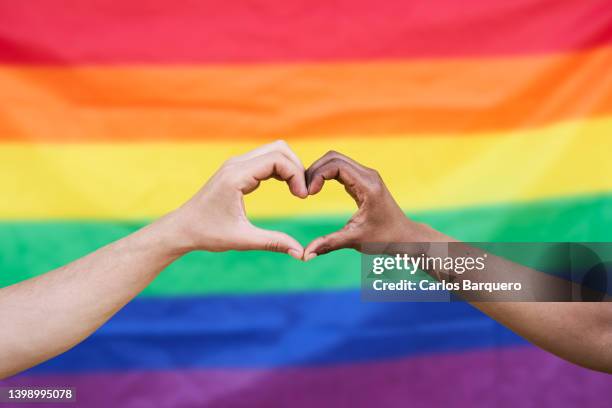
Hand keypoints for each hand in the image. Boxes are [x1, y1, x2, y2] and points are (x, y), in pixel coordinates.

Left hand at [165, 141, 306, 258]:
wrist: (183, 228)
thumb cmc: (208, 234)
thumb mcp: (243, 240)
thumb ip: (273, 243)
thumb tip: (301, 253)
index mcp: (236, 176)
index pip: (277, 159)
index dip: (296, 175)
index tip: (302, 197)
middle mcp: (236, 164)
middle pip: (279, 149)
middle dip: (297, 168)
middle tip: (303, 193)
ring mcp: (236, 164)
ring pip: (274, 151)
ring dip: (290, 167)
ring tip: (298, 191)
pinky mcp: (238, 169)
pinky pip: (266, 160)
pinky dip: (281, 170)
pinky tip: (287, 188)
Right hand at [303, 151, 436, 259]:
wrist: (404, 236)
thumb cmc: (384, 239)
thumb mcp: (354, 240)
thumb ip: (328, 244)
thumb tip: (304, 255)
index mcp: (367, 185)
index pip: (336, 165)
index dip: (317, 175)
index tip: (308, 194)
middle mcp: (368, 175)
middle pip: (333, 157)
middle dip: (314, 170)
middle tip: (303, 191)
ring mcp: (366, 175)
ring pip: (336, 159)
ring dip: (319, 171)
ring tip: (308, 190)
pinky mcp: (363, 179)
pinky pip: (340, 167)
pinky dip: (325, 174)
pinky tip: (317, 189)